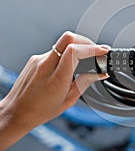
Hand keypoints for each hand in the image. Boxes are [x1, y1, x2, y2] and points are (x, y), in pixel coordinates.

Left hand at [0, 31, 109, 150]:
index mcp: (56, 79)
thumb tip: (100, 73)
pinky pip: (55, 50)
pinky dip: (67, 53)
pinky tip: (69, 64)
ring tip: (85, 59)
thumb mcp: (69, 100)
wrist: (16, 112)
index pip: (74, 51)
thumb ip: (85, 82)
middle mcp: (45, 65)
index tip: (102, 51)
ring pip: (63, 43)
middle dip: (86, 42)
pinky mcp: (35, 58)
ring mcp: (39, 59)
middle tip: (96, 51)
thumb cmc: (40, 110)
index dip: (92, 48)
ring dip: (77, 47)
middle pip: (69, 38)